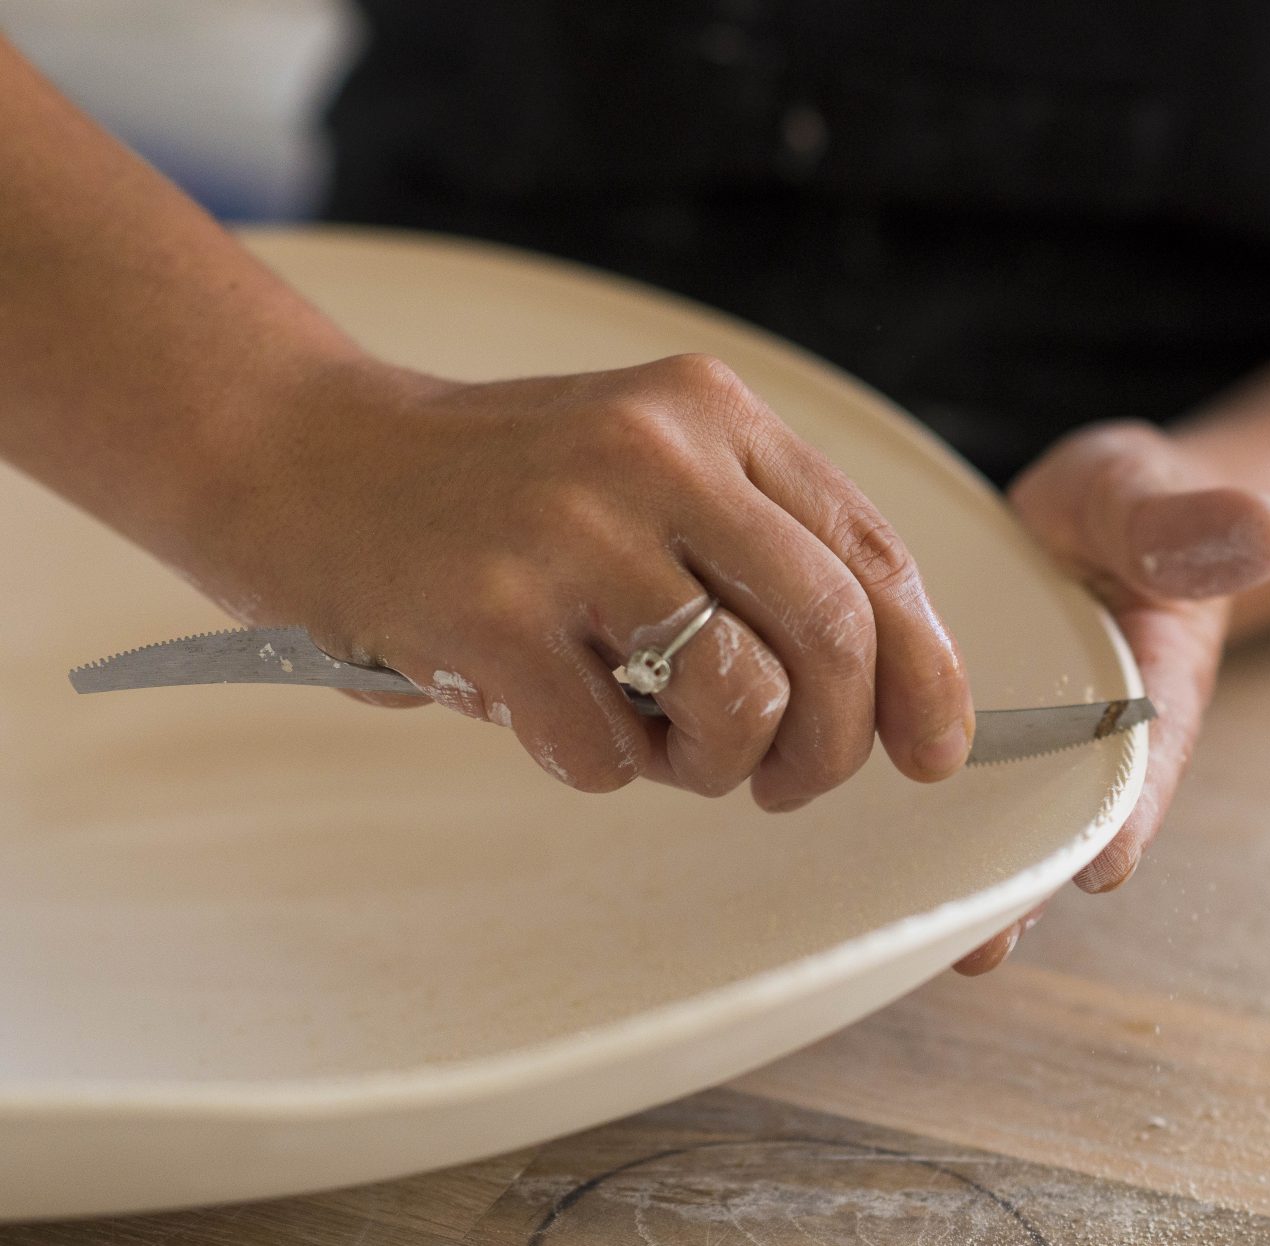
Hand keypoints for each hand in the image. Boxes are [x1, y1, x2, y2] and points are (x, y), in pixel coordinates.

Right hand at [190, 354, 974, 806]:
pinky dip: (604, 770)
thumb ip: (763, 551)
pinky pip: (612, 756)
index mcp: (715, 414)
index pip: (874, 556)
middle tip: (791, 782)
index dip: (926, 671)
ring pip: (740, 703)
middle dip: (836, 745)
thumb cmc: (502, 492)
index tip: (937, 750)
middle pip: (833, 635)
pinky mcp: (489, 614)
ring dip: (721, 768)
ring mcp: (571, 531)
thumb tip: (896, 693)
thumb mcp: (652, 471)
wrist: (308, 460)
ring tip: (662, 745)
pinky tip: (552, 717)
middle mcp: (658, 454)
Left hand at [952, 421, 1269, 973]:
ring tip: (915, 939)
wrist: (1091, 513)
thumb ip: (1190, 524)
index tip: (1100, 865)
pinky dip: (905, 818)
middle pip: (1064, 821)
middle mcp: (1090, 741)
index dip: (1127, 813)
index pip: (1147, 761)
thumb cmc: (1134, 507)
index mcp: (1154, 690)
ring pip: (998, 822)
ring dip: (963, 876)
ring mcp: (1027, 750)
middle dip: (1028, 884)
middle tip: (984, 945)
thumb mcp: (1152, 498)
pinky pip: (941, 782)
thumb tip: (1267, 529)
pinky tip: (853, 855)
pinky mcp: (967, 738)